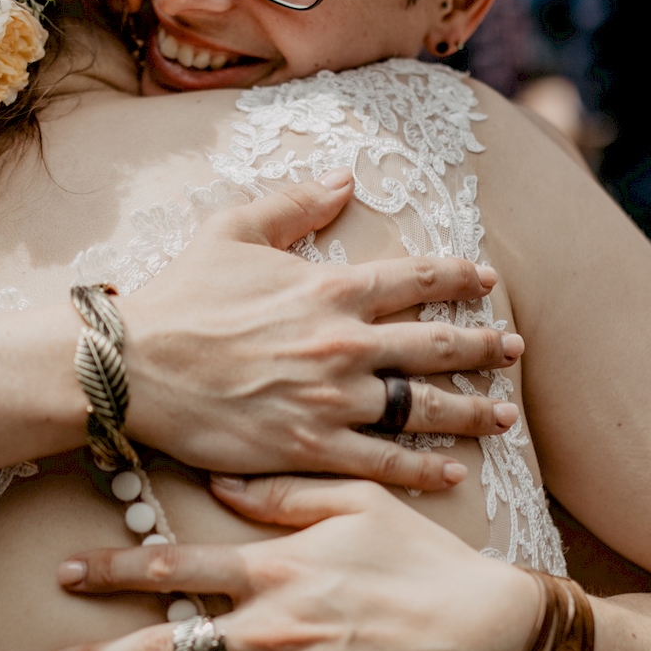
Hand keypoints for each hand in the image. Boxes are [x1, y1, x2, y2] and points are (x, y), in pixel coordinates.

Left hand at [36, 475, 540, 650]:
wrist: (486, 630)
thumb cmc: (422, 557)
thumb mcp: (356, 501)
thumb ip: (282, 493)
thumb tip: (217, 485)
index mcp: (276, 569)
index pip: (175, 568)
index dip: (113, 571)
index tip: (64, 574)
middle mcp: (274, 630)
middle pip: (168, 649)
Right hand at [119, 170, 520, 493]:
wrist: (135, 366)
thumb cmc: (180, 296)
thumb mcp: (233, 230)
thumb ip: (294, 203)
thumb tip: (343, 178)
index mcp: (330, 289)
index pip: (415, 279)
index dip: (458, 277)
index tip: (486, 280)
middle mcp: (343, 344)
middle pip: (436, 346)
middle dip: (485, 347)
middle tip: (515, 349)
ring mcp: (331, 401)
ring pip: (423, 409)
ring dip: (472, 411)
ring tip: (504, 415)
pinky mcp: (309, 448)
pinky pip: (382, 462)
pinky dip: (424, 470)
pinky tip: (454, 472)